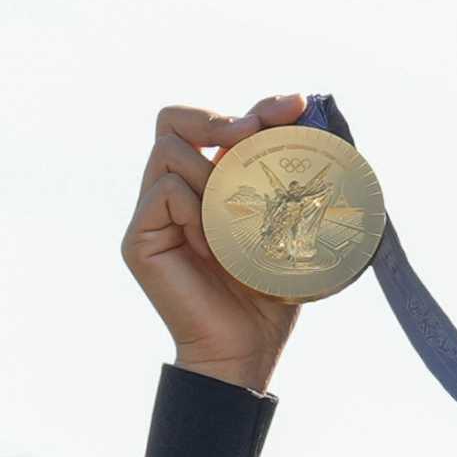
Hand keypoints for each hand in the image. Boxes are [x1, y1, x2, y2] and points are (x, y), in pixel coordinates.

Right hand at [122, 93, 310, 388]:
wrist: (247, 351)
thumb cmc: (270, 296)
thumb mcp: (290, 233)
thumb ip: (291, 187)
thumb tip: (317, 129)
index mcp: (210, 183)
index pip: (219, 124)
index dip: (256, 107)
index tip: (294, 105)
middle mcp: (176, 190)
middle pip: (174, 119)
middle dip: (217, 118)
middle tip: (252, 135)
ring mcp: (153, 212)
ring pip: (170, 151)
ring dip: (211, 175)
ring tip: (236, 222)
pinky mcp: (139, 237)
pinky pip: (165, 192)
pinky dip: (196, 212)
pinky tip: (215, 247)